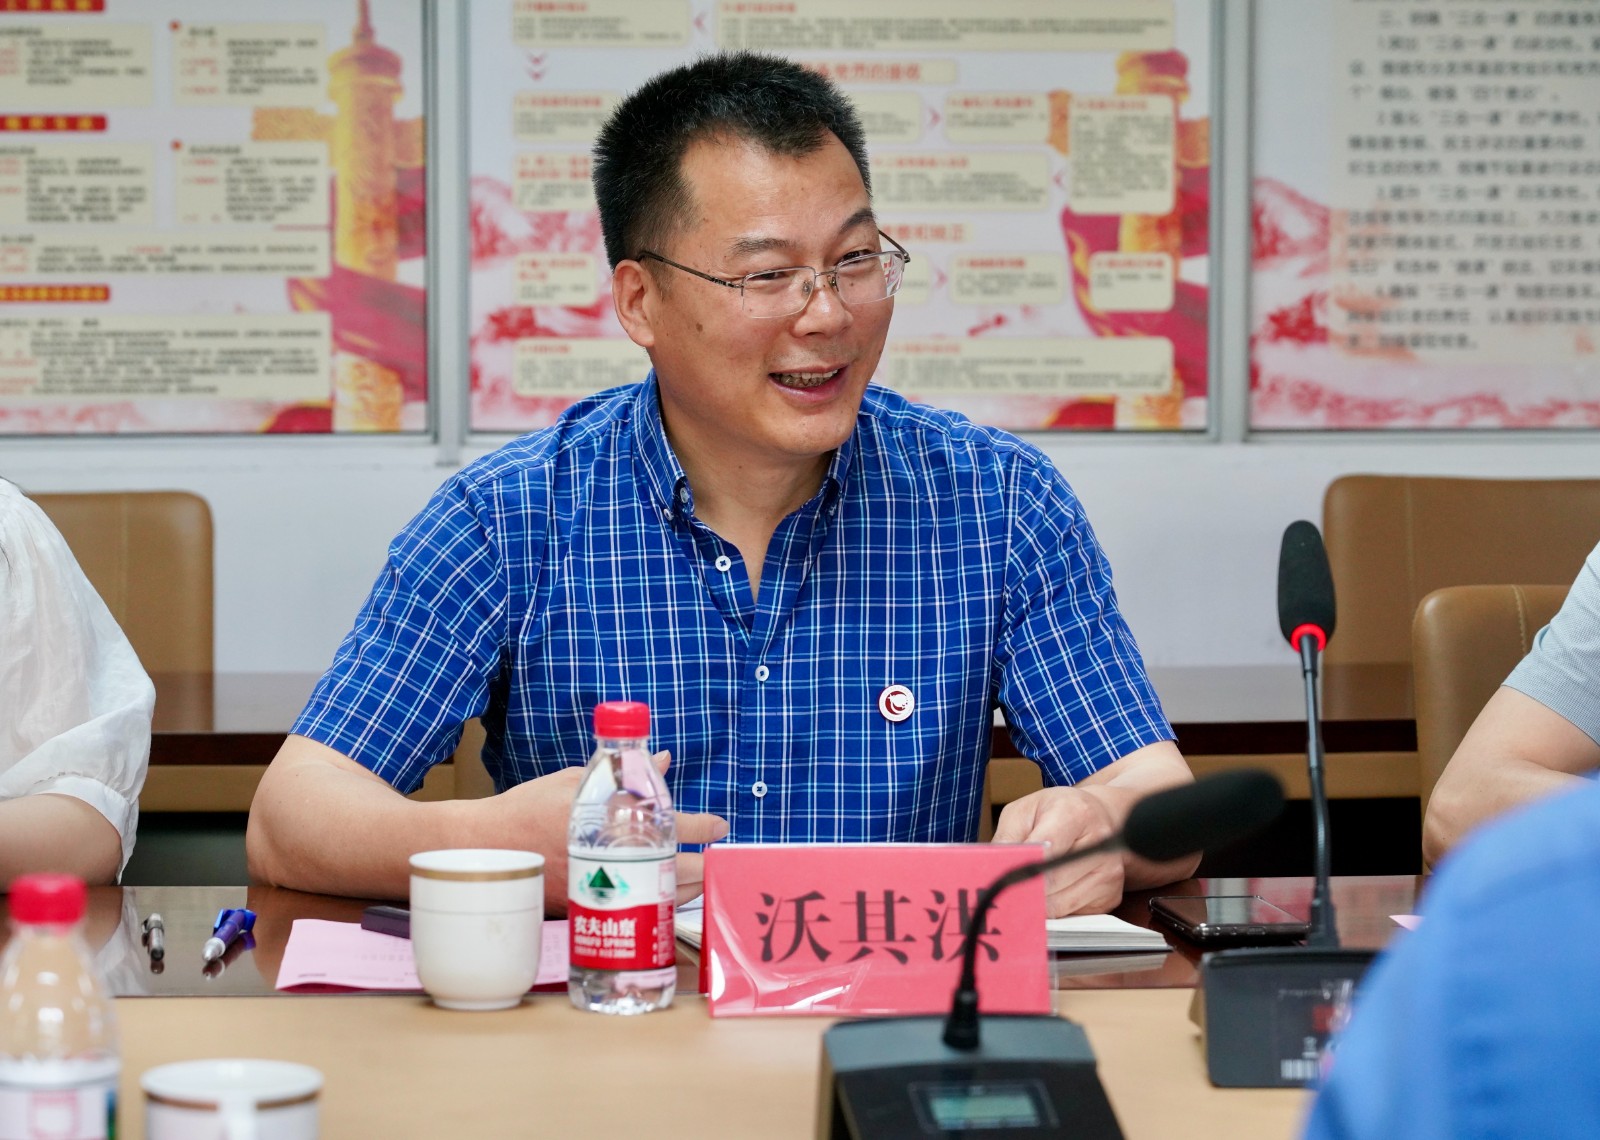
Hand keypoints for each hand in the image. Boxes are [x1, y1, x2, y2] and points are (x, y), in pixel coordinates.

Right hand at [489, 752, 727, 914]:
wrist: (484, 849)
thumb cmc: (528, 808)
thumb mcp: (576, 781)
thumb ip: (624, 774)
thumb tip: (664, 759)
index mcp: (608, 824)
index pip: (670, 827)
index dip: (701, 828)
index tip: (719, 827)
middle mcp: (606, 861)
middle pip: (673, 873)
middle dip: (703, 869)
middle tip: (717, 860)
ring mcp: (597, 890)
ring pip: (657, 899)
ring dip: (684, 889)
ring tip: (700, 877)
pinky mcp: (586, 909)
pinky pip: (633, 909)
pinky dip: (654, 902)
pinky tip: (664, 894)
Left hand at [992, 786, 1123, 916]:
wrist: (1098, 817)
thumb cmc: (1056, 813)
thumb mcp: (1024, 811)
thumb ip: (1007, 838)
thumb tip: (991, 871)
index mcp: (1076, 813)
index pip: (1046, 851)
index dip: (1021, 869)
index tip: (999, 881)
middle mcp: (1099, 844)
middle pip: (1051, 883)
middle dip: (1023, 889)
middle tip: (1002, 891)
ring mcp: (1109, 873)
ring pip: (1059, 906)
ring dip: (1036, 904)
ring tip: (1026, 889)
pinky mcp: (1110, 896)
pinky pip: (1070, 916)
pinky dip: (1053, 910)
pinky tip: (1050, 892)